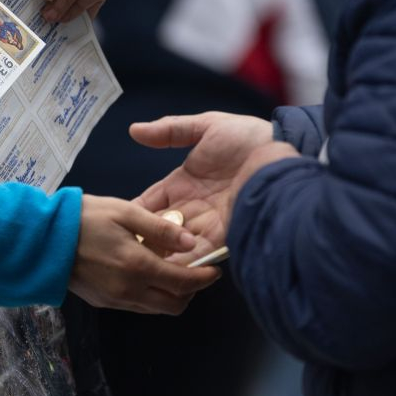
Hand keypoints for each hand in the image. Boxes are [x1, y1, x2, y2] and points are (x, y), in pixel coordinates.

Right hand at [69, 195, 219, 314]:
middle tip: (195, 272)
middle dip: (191, 292)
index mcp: (138, 267)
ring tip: (170, 270)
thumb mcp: (124, 211)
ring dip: (170, 294)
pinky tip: (145, 273)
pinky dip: (150, 295)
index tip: (215, 270)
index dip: (204, 278)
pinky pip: (137, 306)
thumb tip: (192, 242)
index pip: (183, 283)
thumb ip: (160, 229)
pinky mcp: (102, 303)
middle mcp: (130, 291)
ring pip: (156, 308)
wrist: (41, 239)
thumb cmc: (83, 218)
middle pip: (174, 305)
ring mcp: (115, 301)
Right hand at [131, 113, 273, 261]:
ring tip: (138, 267)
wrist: (284, 151)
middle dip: (144, 241)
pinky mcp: (228, 234)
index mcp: (185, 183)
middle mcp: (195, 207)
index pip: (151, 203)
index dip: (134, 214)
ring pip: (178, 246)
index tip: (112, 225)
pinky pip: (201, 252)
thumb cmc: (249, 136)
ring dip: (162, 254)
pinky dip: (185, 261)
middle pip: (161, 229)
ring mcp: (210, 223)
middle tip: (120, 253)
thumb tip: (134, 130)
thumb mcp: (206, 126)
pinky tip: (168, 269)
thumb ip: (171, 130)